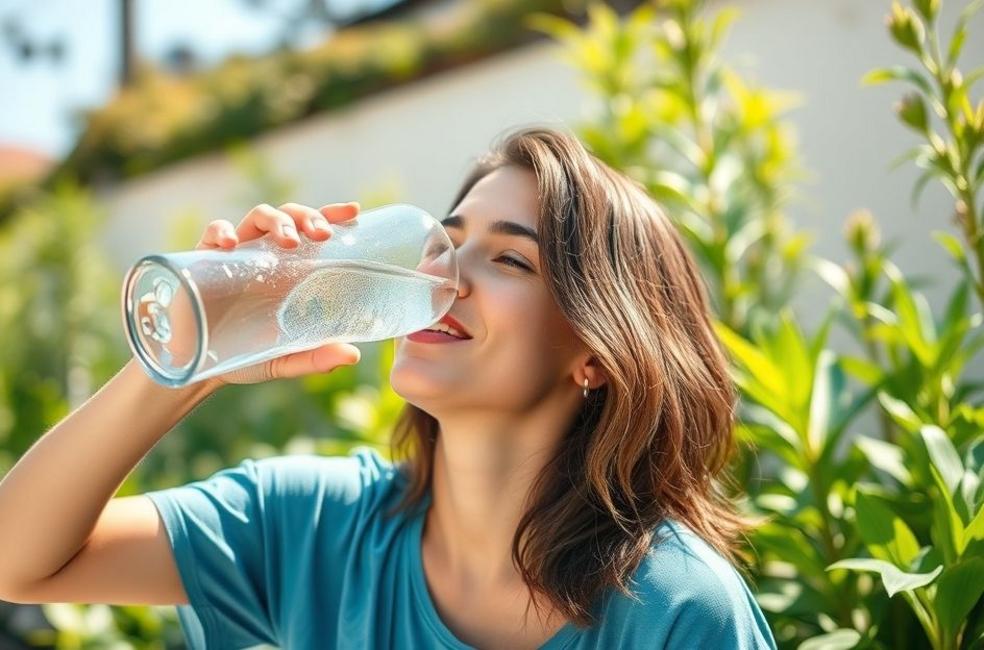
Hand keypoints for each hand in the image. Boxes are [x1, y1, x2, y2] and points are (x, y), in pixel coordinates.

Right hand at [195, 202, 362, 387]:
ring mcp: (236, 255)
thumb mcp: (284, 359)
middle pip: (289, 216)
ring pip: (258, 216)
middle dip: (307, 217)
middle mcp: (265, 256)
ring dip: (277, 220)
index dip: (330, 216)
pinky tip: (231, 243)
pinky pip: (213, 233)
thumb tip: (353, 355)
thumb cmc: (245, 356)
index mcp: (289, 271)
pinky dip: (222, 231)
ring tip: (289, 240)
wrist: (197, 366)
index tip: (352, 210)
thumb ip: (316, 358)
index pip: (312, 232)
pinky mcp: (204, 260)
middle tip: (321, 234)